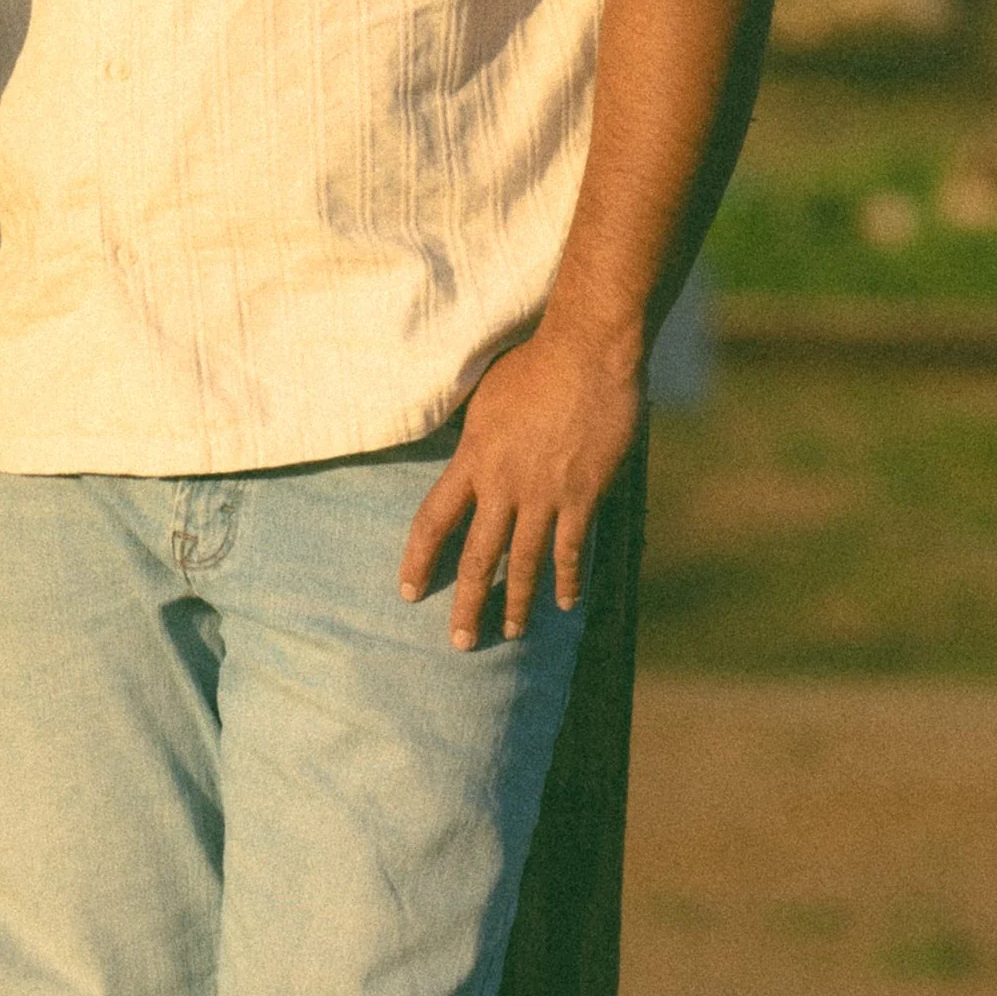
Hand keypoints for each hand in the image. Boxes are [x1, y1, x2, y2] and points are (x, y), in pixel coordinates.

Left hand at [398, 324, 641, 648]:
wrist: (587, 353)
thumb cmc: (533, 365)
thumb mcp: (484, 398)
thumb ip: (472, 436)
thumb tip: (461, 449)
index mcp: (472, 462)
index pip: (433, 521)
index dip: (419, 560)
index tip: (409, 592)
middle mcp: (503, 486)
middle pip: (477, 557)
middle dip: (467, 604)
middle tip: (460, 642)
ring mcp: (544, 494)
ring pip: (524, 562)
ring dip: (516, 603)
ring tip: (510, 633)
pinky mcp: (583, 494)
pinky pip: (571, 548)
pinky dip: (568, 579)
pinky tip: (566, 603)